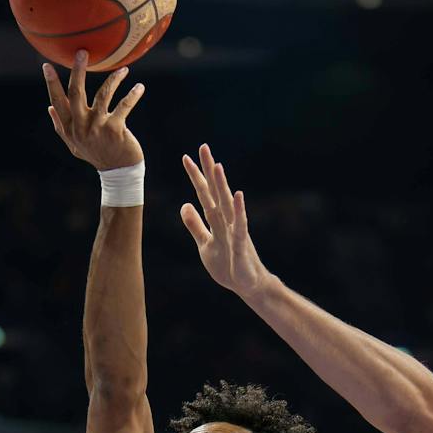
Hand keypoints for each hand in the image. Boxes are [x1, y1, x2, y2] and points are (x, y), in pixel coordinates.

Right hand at [44, 50, 144, 170]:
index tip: (47, 65)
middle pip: (76, 93)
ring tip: (124, 70)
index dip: (52, 83)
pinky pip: (123, 106)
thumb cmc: (96, 155)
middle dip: (78, 72)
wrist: (118, 172)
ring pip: (102, 95)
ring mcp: (98, 128)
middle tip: (82, 52)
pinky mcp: (115, 130)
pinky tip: (139, 87)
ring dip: (113, 80)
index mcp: (70, 127)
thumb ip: (61, 127)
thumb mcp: (74, 145)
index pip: (57, 101)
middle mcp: (81, 126)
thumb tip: (49, 107)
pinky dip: (132, 95)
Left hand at [180, 143, 271, 299]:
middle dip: (209, 170)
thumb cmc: (228, 264)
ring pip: (227, 205)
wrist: (248, 285)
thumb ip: (195, 225)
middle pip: (216, 192)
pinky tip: (238, 196)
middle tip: (203, 147)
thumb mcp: (205, 244)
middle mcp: (227, 221)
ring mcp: (235, 231)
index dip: (195, 177)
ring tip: (216, 166)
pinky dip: (239, 211)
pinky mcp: (241, 245)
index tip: (186, 157)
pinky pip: (239, 226)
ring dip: (222, 186)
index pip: (204, 194)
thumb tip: (184, 204)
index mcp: (217, 220)